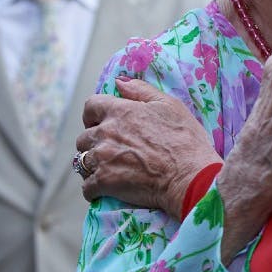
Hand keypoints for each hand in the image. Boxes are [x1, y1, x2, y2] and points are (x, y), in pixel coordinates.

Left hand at [75, 77, 221, 217]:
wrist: (189, 176)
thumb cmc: (185, 140)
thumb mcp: (170, 105)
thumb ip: (141, 91)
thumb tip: (119, 81)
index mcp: (120, 112)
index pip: (90, 106)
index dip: (93, 114)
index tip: (100, 122)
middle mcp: (106, 133)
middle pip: (83, 137)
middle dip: (93, 142)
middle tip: (110, 150)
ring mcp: (102, 158)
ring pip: (82, 161)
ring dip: (92, 165)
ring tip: (108, 170)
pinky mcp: (103, 182)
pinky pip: (87, 186)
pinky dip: (94, 188)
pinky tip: (106, 189)